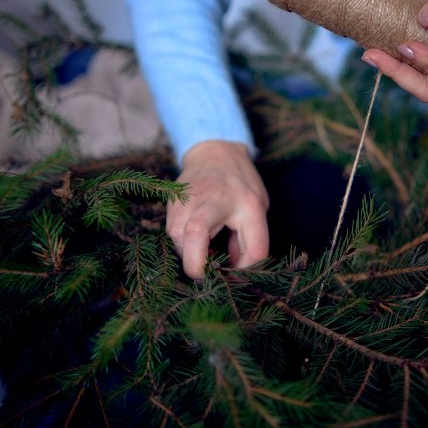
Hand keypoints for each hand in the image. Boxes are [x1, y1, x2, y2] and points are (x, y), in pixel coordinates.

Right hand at [166, 140, 269, 279]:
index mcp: (249, 204)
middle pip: (196, 233)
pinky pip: (171, 230)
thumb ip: (249, 241)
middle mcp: (218, 198)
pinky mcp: (173, 199)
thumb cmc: (241, 185)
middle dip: (196, 264)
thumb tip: (234, 274)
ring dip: (187, 252)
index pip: (253, 247)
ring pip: (177, 235)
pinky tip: (191, 239)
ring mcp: (191, 196)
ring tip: (201, 251)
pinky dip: (180, 242)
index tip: (237, 276)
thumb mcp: (256, 209)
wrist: (216, 151)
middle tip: (204, 275)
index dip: (246, 271)